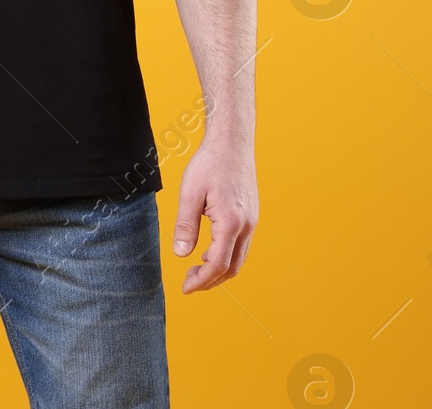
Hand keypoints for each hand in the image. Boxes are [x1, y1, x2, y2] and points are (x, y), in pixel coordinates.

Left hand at [172, 135, 256, 292]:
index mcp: (231, 223)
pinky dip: (225, 255)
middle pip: (232, 268)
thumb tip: (181, 254)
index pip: (218, 265)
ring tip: (195, 268)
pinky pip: (240, 245)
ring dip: (218, 269)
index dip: (202, 281)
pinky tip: (208, 250)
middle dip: (210, 281)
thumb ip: (185, 226)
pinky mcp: (250, 215)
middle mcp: (246, 226)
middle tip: (188, 282)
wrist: (232, 143)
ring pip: (238, 258)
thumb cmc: (209, 164)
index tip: (185, 288)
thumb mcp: (189, 193)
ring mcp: (251, 221)